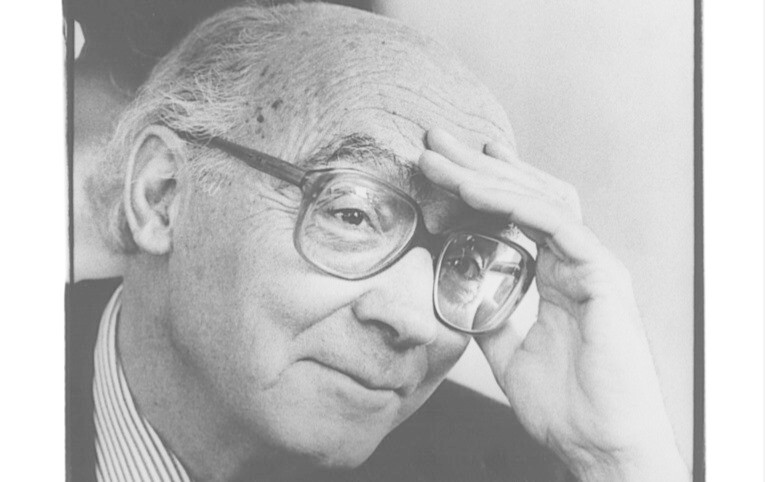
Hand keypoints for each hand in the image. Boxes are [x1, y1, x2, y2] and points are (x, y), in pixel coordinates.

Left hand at [420, 128, 688, 481]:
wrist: (601, 445)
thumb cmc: (567, 406)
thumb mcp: (509, 353)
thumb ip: (491, 319)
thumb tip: (460, 299)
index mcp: (559, 274)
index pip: (520, 215)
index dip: (484, 185)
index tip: (446, 165)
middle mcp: (577, 260)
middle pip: (526, 195)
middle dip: (478, 166)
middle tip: (435, 142)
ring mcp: (592, 263)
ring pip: (539, 199)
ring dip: (487, 175)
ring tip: (443, 158)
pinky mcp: (603, 275)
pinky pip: (556, 224)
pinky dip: (514, 203)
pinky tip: (476, 189)